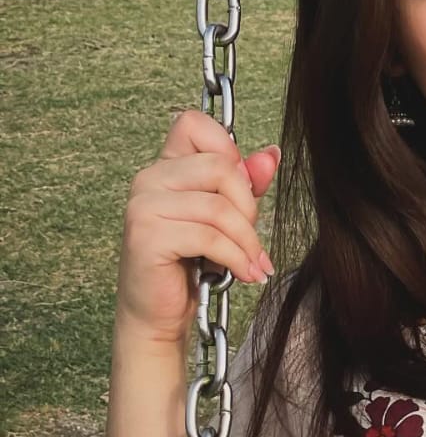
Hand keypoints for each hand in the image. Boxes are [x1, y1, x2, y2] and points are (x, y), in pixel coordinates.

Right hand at [115, 108, 280, 348]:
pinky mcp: (146, 235)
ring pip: (218, 206)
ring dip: (246, 240)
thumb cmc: (191, 263)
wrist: (159, 314)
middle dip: (248, 205)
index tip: (241, 186)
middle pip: (219, 166)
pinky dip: (236, 257)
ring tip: (254, 262)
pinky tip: (246, 273)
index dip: (226, 148)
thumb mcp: (226, 217)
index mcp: (166, 166)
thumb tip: (271, 154)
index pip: (193, 123)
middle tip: (253, 238)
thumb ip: (245, 183)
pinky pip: (208, 236)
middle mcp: (149, 179)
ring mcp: (143, 205)